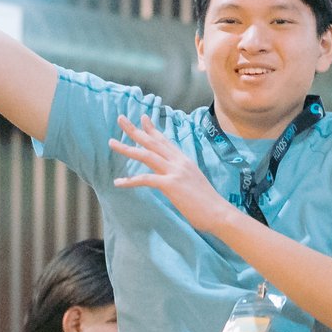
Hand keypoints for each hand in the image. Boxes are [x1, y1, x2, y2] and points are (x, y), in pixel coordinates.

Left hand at [110, 116, 236, 233]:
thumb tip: (174, 181)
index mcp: (185, 161)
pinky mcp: (171, 185)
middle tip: (120, 119)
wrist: (220, 213)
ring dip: (127, 148)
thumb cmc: (208, 204)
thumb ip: (182, 178)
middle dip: (135, 130)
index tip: (142, 118)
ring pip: (146, 155)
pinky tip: (118, 182)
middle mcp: (179, 162)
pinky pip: (146, 179)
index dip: (152, 129)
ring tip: (112, 143)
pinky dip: (130, 181)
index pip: (165, 141)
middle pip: (153, 142)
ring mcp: (175, 172)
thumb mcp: (194, 183)